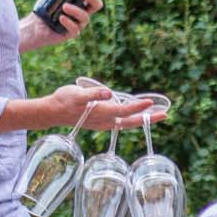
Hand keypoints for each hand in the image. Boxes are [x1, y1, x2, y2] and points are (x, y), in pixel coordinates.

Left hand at [22, 0, 104, 49]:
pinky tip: (61, 18)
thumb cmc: (45, 6)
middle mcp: (83, 11)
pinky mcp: (71, 33)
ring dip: (76, 10)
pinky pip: (74, 29)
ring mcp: (78, 23)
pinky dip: (68, 22)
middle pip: (97, 5)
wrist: (33, 25)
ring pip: (86, 17)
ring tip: (64, 6)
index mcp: (81, 0)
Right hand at [40, 78, 164, 132]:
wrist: (52, 112)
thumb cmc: (63, 100)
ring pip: (127, 123)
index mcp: (101, 113)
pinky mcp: (100, 122)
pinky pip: (121, 122)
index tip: (151, 103)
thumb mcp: (76, 93)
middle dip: (148, 119)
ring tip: (156, 114)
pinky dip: (132, 119)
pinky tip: (137, 115)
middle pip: (130, 122)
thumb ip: (93, 93)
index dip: (138, 107)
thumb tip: (107, 92)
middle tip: (165, 115)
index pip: (124, 111)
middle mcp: (104, 121)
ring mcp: (103, 123)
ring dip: (142, 119)